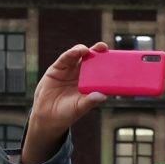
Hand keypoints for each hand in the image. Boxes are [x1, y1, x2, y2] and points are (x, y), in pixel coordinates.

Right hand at [22, 43, 108, 163]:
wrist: (47, 115)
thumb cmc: (67, 112)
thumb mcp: (80, 108)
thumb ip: (90, 101)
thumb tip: (103, 96)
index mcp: (91, 84)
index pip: (103, 72)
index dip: (109, 65)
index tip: (117, 60)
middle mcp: (83, 74)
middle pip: (93, 60)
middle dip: (99, 52)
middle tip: (104, 48)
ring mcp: (71, 70)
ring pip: (80, 56)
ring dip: (85, 50)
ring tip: (88, 50)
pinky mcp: (59, 67)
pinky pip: (66, 58)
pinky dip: (71, 53)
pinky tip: (77, 51)